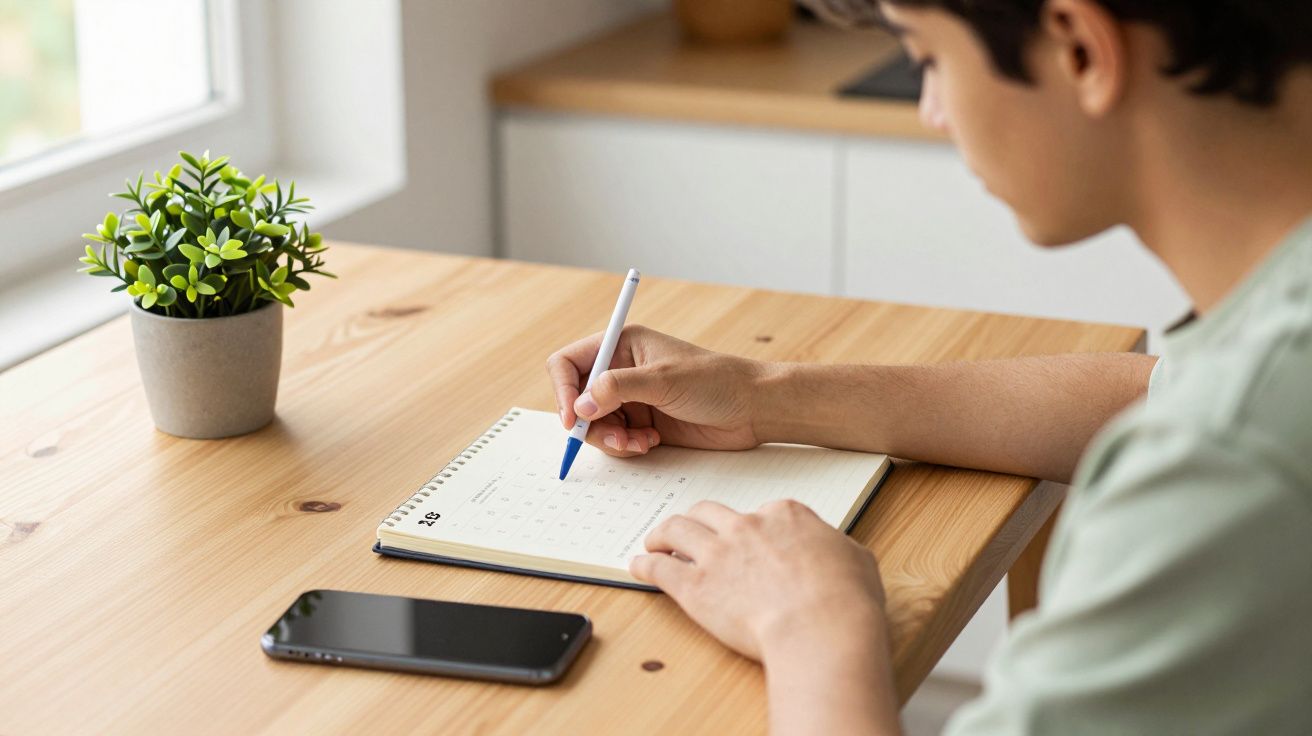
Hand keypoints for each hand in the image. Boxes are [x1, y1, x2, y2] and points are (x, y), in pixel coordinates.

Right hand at [547, 325, 766, 456]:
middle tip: (615, 437)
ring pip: (595, 425)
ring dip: (610, 439)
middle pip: (577, 400)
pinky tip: (651, 442)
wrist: (752, 408)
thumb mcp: (663, 380)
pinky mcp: (642, 423)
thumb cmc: (715, 381)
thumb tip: (580, 406)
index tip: (572, 419)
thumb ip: (617, 388)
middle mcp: (621, 370)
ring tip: (639, 442)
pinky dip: (626, 446)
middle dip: (590, 423)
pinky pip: (615, 440)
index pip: (569, 363)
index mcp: (622, 344)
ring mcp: (631, 399)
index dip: (562, 391)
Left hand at [629, 499, 886, 660]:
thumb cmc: (845, 600)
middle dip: (698, 519)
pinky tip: (638, 566)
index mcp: (786, 516)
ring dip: (662, 533)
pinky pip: (660, 569)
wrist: (821, 626)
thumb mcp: (857, 560)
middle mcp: (747, 526)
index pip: (762, 511)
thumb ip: (837, 550)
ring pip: (677, 529)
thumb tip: (836, 554)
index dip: (754, 526)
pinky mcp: (695, 586)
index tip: (750, 537)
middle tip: (690, 528)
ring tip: (654, 541)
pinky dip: (645, 565)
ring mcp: (717, 554)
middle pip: (710, 512)